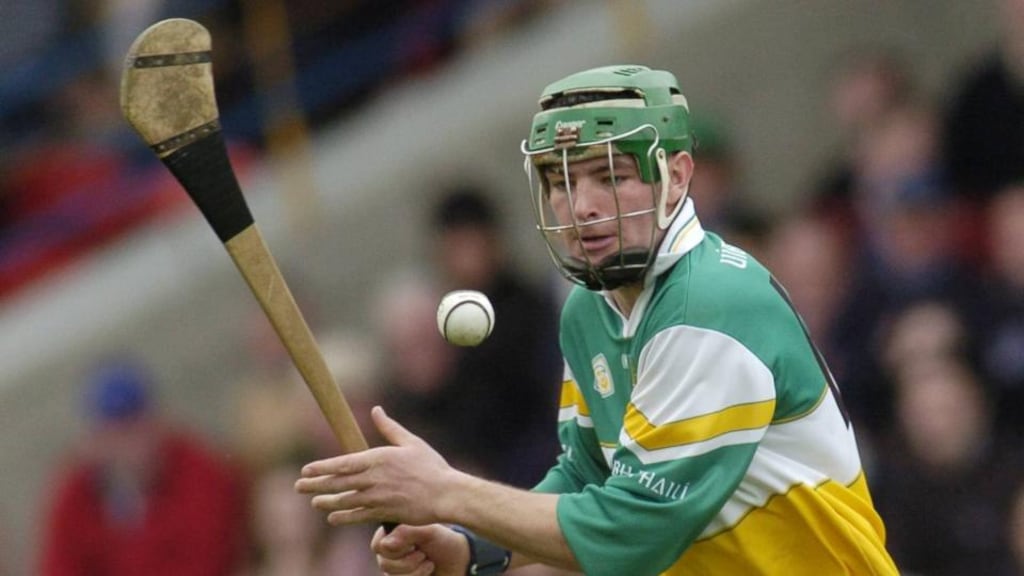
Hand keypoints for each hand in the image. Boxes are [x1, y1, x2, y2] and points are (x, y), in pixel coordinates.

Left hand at [295, 406, 458, 525]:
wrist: (446, 494)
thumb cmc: (431, 466)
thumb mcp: (411, 442)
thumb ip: (390, 428)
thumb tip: (376, 410)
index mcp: (379, 458)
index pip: (343, 464)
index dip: (322, 467)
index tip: (305, 469)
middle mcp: (374, 478)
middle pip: (338, 483)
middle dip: (316, 484)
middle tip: (298, 486)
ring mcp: (378, 498)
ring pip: (346, 500)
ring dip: (327, 501)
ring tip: (314, 501)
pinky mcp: (385, 513)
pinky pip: (359, 516)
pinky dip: (345, 517)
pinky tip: (333, 518)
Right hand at [372, 523, 469, 575]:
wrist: (460, 563)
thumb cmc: (444, 542)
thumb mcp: (428, 531)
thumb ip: (406, 533)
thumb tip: (384, 544)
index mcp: (393, 534)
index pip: (378, 545)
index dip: (396, 548)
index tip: (414, 544)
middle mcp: (390, 552)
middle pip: (384, 563)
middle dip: (409, 561)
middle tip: (423, 554)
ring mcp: (395, 570)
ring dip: (415, 572)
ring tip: (429, 564)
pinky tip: (427, 572)